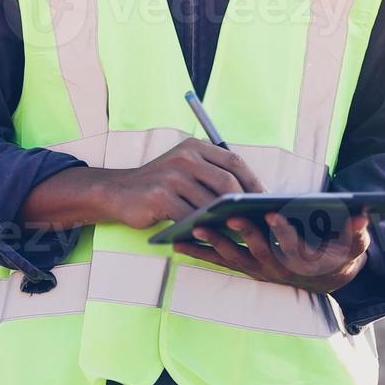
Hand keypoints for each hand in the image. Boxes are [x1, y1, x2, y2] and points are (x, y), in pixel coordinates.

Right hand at [93, 138, 263, 228]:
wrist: (117, 192)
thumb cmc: (160, 184)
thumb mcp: (185, 169)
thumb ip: (211, 175)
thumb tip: (250, 196)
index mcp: (194, 147)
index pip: (234, 161)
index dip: (253, 180)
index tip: (267, 198)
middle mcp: (184, 157)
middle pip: (227, 182)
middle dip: (245, 203)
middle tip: (257, 219)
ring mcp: (171, 177)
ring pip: (210, 203)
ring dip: (226, 220)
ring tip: (240, 232)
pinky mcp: (160, 198)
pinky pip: (191, 218)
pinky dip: (203, 229)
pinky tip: (213, 237)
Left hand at [174, 209, 370, 293]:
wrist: (325, 279)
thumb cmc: (338, 255)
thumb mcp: (354, 246)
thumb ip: (359, 233)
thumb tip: (363, 215)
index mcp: (304, 261)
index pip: (294, 246)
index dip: (283, 231)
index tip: (273, 213)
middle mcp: (278, 269)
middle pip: (257, 252)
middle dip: (241, 234)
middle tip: (226, 215)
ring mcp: (259, 271)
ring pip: (233, 259)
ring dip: (214, 245)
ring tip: (195, 227)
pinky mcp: (245, 268)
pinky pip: (220, 263)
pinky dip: (200, 253)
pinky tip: (179, 243)